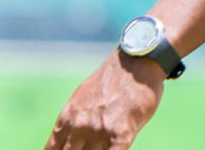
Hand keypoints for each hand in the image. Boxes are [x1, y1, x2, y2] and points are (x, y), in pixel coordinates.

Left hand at [43, 51, 165, 149]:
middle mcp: (79, 126)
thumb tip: (67, 141)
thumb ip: (74, 121)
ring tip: (101, 145)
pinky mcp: (120, 134)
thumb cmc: (112, 82)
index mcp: (68, 117)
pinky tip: (114, 148)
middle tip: (88, 145)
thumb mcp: (83, 97)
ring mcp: (99, 131)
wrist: (136, 63)